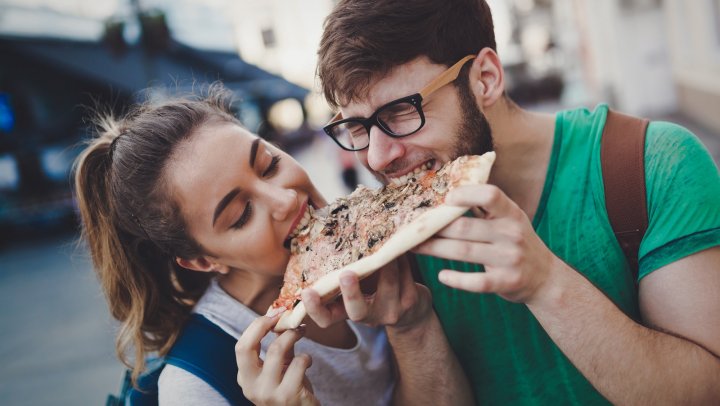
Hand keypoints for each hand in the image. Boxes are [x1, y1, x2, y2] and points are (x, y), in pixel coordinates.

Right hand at [235, 315, 318, 405]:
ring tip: (301, 332)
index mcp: (245, 378)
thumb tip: (281, 318)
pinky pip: (298, 363)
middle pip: (246, 347)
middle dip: (264, 326)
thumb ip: (278, 347)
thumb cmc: (291, 389)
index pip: (241, 346)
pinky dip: (306, 357)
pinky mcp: (288, 396)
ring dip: (293, 335)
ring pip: (276, 350)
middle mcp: (251, 386)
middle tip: (283, 317)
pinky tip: (308, 361)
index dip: (256, 326)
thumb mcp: (279, 369)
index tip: (273, 315)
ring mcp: (268, 393)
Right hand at [302, 254, 432, 330]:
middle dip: (351, 292)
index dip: (314, 309)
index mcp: (347, 312)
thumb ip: (341, 272)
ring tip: (383, 244)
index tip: (306, 292)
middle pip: (357, 312)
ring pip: (388, 285)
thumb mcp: (355, 287)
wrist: (411, 312)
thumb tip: (324, 235)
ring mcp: (391, 311)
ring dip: (385, 263)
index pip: (326, 319)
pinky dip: (401, 259)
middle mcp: (368, 317)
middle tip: (346, 274)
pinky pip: (405, 276)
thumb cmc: (373, 291)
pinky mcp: (410, 301)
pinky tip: (399, 247)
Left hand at [413, 184, 557, 303]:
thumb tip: (449, 189)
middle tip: (414, 228)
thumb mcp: (509, 219)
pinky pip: (476, 281)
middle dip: (435, 228)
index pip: (490, 195)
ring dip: (435, 249)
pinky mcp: (505, 282)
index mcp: (512, 213)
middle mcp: (512, 234)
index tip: (445, 198)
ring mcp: (509, 259)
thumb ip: (485, 206)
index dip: (466, 194)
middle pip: (464, 227)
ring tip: (415, 247)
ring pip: (464, 252)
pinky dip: (456, 279)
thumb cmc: (516, 242)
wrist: (545, 277)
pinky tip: (441, 275)